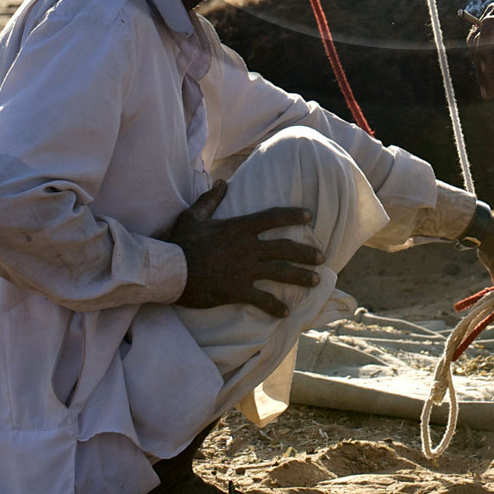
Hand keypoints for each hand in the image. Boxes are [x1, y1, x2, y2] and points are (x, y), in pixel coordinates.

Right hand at [168, 181, 321, 314]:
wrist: (170, 271)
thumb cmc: (180, 242)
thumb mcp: (194, 215)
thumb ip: (210, 199)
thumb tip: (222, 182)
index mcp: (239, 227)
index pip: (273, 217)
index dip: (293, 215)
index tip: (309, 216)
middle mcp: (248, 247)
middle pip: (284, 247)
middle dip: (305, 252)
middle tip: (322, 256)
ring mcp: (244, 270)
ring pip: (280, 272)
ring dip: (300, 277)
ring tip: (316, 281)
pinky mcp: (237, 290)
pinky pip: (262, 299)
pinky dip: (275, 306)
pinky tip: (286, 312)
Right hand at [465, 0, 493, 98]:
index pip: (491, 27)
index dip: (484, 49)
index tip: (487, 73)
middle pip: (481, 37)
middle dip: (483, 66)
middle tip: (490, 93)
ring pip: (476, 41)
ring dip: (481, 67)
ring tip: (492, 90)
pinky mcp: (493, 21)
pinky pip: (479, 41)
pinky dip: (483, 60)